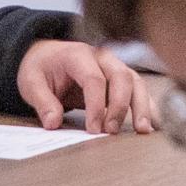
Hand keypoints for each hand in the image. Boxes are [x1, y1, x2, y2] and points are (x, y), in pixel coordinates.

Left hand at [18, 40, 155, 132]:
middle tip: (111, 131)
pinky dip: (149, 106)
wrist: (47, 55)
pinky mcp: (122, 78)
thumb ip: (42, 101)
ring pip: (136, 82)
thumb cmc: (42, 68)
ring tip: (143, 130)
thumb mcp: (31, 81)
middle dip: (120, 106)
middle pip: (121, 77)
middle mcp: (102, 57)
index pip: (94, 79)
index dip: (96, 106)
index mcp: (78, 54)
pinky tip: (154, 124)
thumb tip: (53, 123)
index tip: (93, 129)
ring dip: (142, 106)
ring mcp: (115, 66)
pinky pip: (139, 89)